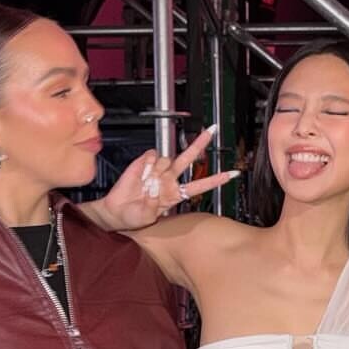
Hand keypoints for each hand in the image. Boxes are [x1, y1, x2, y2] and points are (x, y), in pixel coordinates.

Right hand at [94, 126, 239, 231]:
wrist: (116, 212)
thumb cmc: (134, 218)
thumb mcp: (149, 217)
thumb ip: (154, 204)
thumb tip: (154, 188)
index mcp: (175, 194)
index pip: (200, 186)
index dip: (216, 180)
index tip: (233, 174)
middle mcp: (169, 180)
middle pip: (189, 158)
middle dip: (200, 144)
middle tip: (211, 131)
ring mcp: (157, 170)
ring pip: (168, 158)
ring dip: (160, 168)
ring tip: (147, 182)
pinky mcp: (144, 163)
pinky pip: (152, 155)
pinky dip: (149, 162)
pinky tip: (143, 172)